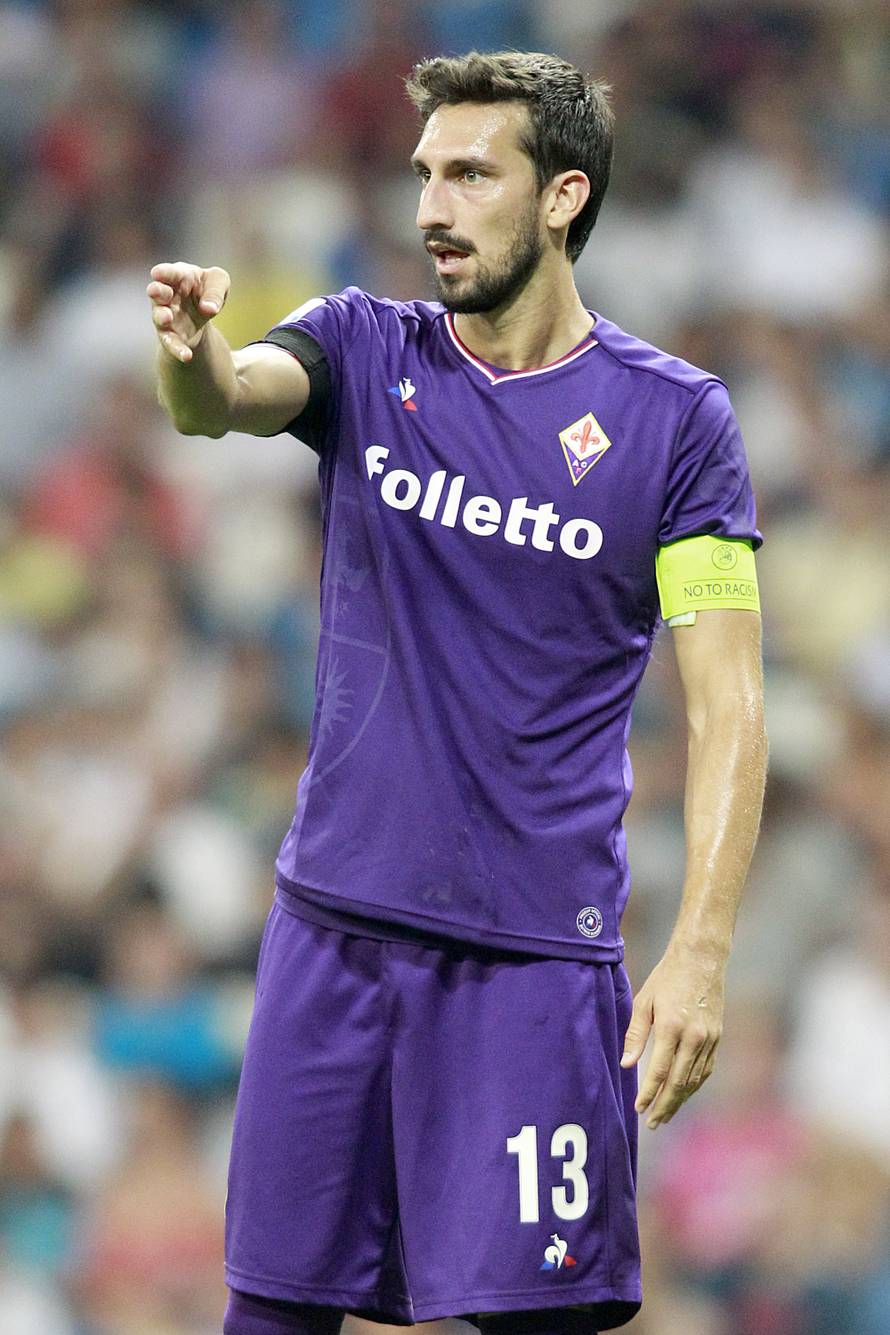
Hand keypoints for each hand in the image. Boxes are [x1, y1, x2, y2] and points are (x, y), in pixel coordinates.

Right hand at [147, 261, 229, 362]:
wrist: (203, 310)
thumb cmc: (207, 288)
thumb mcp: (219, 282)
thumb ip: (216, 292)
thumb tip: (209, 309)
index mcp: (179, 276)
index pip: (170, 272)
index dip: (164, 272)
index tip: (157, 273)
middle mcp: (167, 295)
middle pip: (158, 292)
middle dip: (157, 291)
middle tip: (155, 290)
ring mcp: (166, 316)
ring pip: (159, 317)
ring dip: (161, 317)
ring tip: (166, 318)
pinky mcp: (171, 335)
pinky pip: (171, 343)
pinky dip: (177, 349)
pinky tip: (186, 356)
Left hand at [619, 941, 724, 1128]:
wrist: (701, 960)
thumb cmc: (667, 978)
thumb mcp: (644, 1001)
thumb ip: (636, 1033)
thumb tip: (626, 1064)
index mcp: (672, 1027)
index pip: (660, 1071)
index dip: (649, 1093)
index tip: (638, 1108)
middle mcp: (694, 1037)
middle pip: (680, 1082)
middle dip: (665, 1105)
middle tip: (652, 1123)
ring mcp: (709, 1039)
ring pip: (695, 1080)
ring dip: (680, 1100)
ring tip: (665, 1114)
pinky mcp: (717, 1037)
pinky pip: (706, 1069)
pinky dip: (694, 1086)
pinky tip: (683, 1094)